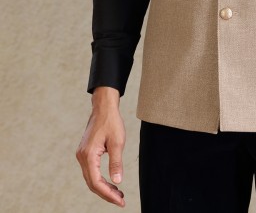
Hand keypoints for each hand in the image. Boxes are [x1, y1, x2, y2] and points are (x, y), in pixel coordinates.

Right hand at [76, 87, 125, 206]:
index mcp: (88, 155)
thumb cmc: (111, 122)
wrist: (103, 107)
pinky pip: (91, 171)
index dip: (108, 194)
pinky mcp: (85, 153)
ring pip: (91, 178)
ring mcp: (82, 155)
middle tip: (121, 200)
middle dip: (106, 194)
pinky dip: (100, 179)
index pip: (96, 182)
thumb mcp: (117, 142)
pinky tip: (111, 182)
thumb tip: (118, 181)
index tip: (121, 201)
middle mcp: (81, 157)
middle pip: (92, 183)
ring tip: (118, 193)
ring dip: (104, 187)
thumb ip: (116, 163)